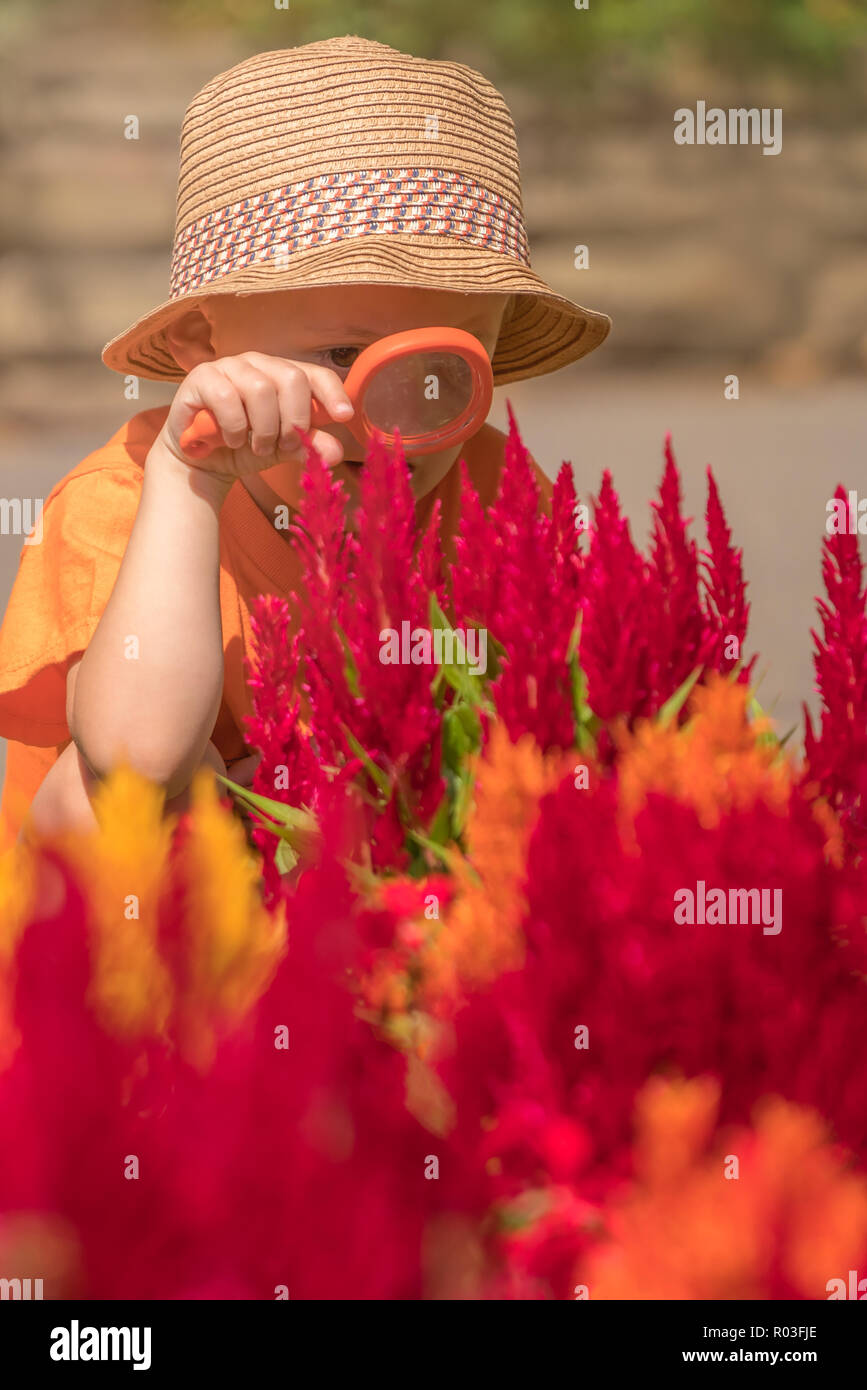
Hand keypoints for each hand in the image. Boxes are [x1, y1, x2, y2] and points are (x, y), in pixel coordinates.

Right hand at [159, 352, 354, 479]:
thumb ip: (309, 446)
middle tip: (285, 446)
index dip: (332, 392)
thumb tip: (337, 453)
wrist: (203, 462)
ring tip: (257, 448)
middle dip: (294, 421)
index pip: (315, 373)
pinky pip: (227, 398)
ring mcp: (229, 367)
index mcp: (283, 375)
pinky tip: (232, 441)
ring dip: (264, 429)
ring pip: (261, 389)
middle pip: (292, 379)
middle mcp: (259, 364)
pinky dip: (235, 427)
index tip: (344, 416)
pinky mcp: (202, 377)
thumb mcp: (283, 449)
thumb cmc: (246, 446)